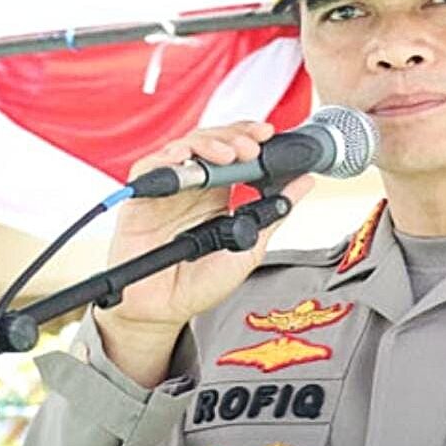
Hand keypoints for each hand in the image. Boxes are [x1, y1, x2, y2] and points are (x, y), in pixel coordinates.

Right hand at [93, 121, 314, 386]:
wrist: (166, 311)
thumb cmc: (201, 283)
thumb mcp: (249, 247)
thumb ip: (275, 212)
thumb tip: (306, 182)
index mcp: (218, 193)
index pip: (233, 151)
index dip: (248, 136)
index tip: (268, 134)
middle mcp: (193, 186)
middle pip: (210, 142)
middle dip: (233, 137)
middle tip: (251, 147)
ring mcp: (167, 190)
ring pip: (184, 147)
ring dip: (208, 145)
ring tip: (228, 155)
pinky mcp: (140, 199)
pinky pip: (148, 168)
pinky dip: (166, 158)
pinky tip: (184, 158)